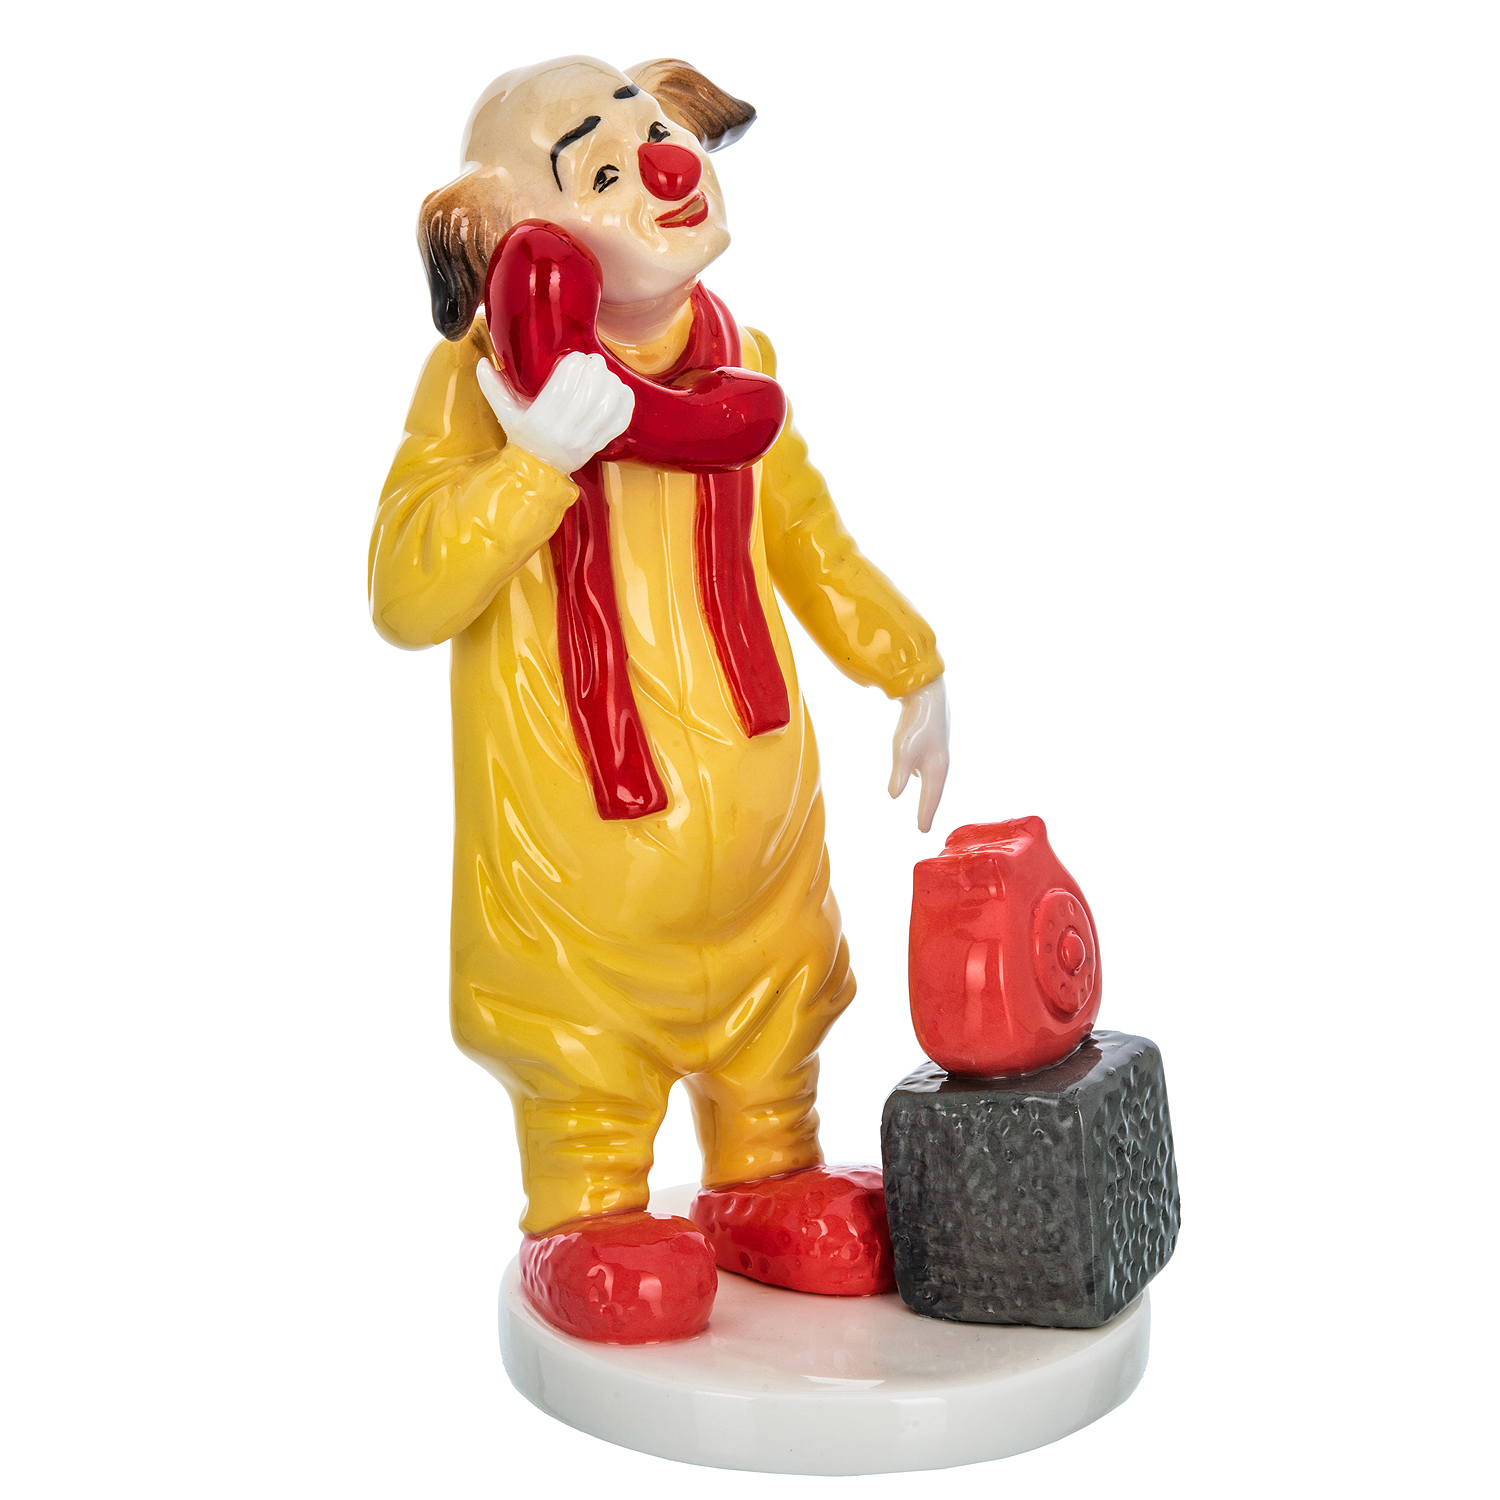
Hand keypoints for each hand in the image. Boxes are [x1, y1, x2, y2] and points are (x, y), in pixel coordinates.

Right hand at [476, 351, 633, 475]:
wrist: (538, 470)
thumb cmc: (522, 436)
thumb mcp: (504, 413)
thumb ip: (492, 387)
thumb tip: (482, 362)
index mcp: (540, 421)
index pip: (562, 387)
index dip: (573, 365)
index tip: (575, 357)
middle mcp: (563, 432)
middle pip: (588, 393)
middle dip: (594, 370)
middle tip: (592, 361)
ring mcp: (584, 441)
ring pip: (606, 406)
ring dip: (610, 382)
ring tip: (605, 373)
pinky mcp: (599, 446)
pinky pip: (620, 421)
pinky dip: (624, 402)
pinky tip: (619, 389)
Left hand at [889, 676, 949, 833]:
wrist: (926, 691)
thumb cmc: (916, 721)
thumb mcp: (903, 749)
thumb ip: (899, 774)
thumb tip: (894, 796)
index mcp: (937, 767)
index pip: (930, 798)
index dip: (925, 814)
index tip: (922, 831)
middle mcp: (940, 761)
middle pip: (933, 790)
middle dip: (928, 806)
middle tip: (923, 825)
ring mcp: (937, 750)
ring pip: (931, 778)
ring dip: (928, 793)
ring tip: (925, 805)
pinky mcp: (931, 741)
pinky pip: (928, 766)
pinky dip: (924, 777)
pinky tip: (918, 776)